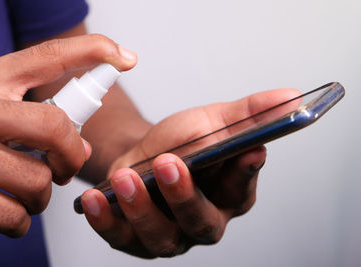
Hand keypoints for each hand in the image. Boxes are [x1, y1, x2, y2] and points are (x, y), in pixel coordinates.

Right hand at [0, 34, 135, 236]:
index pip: (48, 56)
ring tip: (22, 190)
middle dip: (71, 155)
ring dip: (40, 194)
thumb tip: (83, 146)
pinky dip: (20, 220)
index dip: (92, 51)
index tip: (124, 57)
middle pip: (56, 128)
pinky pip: (16, 216)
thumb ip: (31, 115)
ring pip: (39, 180)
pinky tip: (4, 210)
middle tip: (63, 166)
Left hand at [81, 88, 299, 257]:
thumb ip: (249, 113)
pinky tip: (94, 199)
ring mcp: (168, 235)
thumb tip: (292, 96)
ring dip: (143, 208)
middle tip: (171, 163)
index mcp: (229, 196)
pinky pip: (120, 237)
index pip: (242, 191)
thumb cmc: (181, 143)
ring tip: (127, 177)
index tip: (247, 150)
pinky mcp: (134, 238)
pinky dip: (106, 220)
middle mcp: (201, 222)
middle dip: (186, 195)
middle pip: (201, 222)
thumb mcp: (213, 121)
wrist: (143, 157)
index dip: (244, 174)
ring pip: (161, 236)